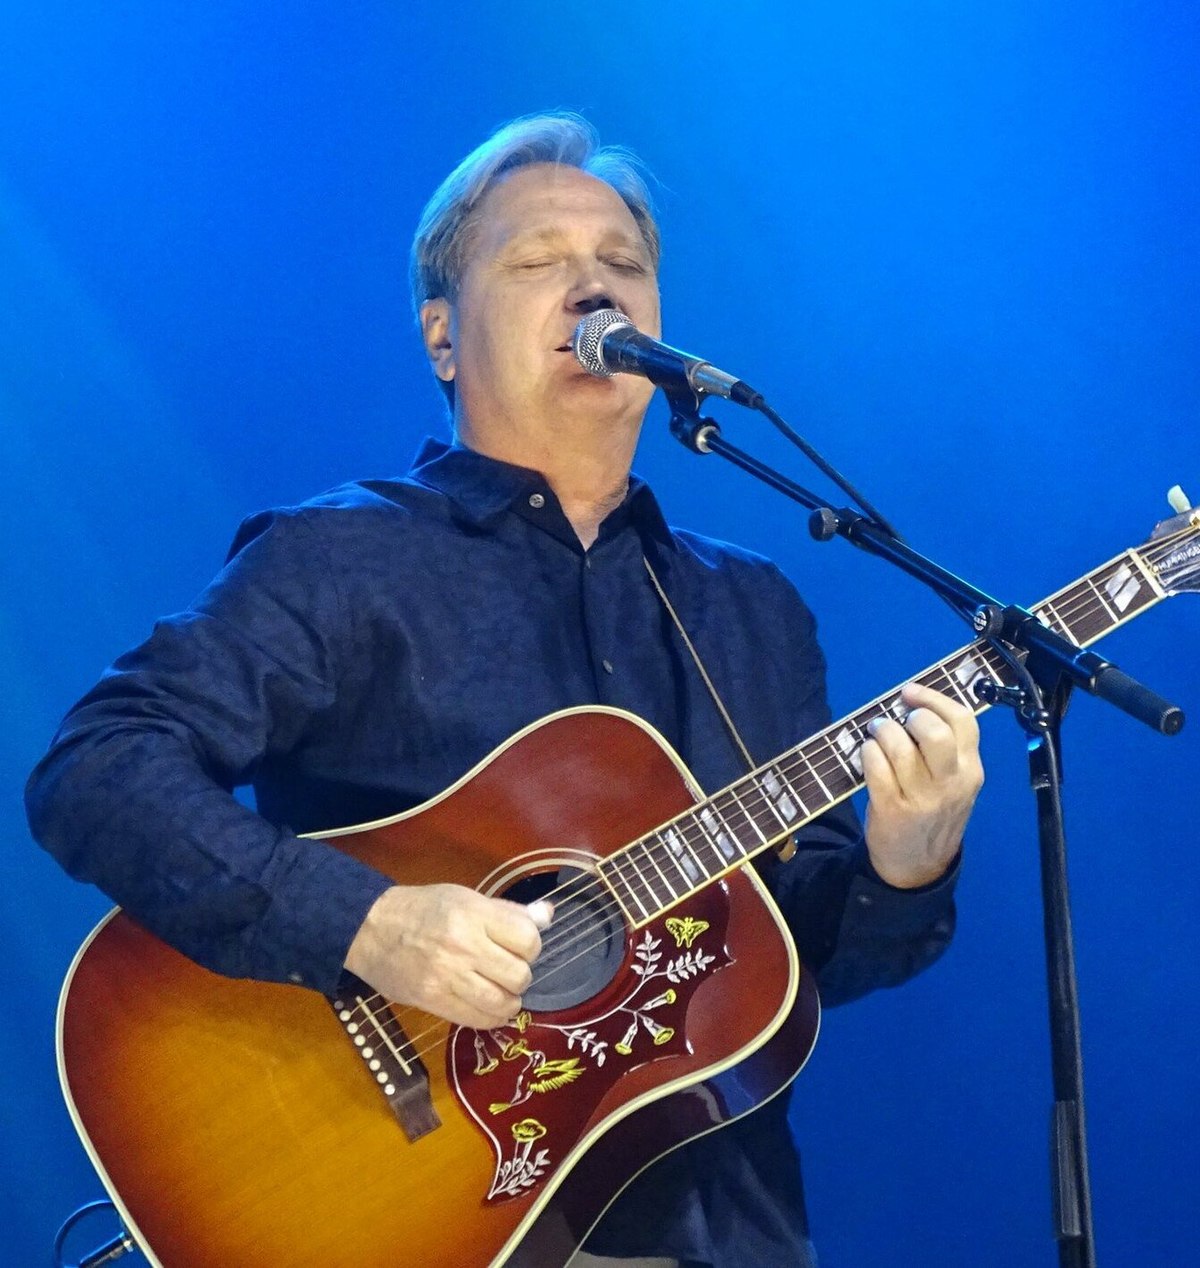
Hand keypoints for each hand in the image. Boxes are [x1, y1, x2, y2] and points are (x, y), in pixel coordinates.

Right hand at [344, 883, 552, 1028]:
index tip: (520, 947)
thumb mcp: (466, 898)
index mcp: (474, 914)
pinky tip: (491, 1008)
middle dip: (521, 976)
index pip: (528, 938)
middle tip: (508, 970)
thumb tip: (548, 915)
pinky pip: (477, 1020)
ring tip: (502, 992)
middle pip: (519, 974)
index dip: (531, 946)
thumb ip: (508, 912)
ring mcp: (448, 976)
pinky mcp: (434, 1001)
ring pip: (502, 1002)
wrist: (371, 928)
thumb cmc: (423, 909)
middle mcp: (464, 945)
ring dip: (510, 1001)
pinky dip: (492, 1018)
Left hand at [861, 681, 983, 887]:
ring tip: (876, 734)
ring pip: (899, 747)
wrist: (918, 868)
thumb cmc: (933, 815)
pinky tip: (867, 754)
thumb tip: (912, 706)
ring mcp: (922, 798)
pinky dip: (867, 752)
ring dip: (881, 732)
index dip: (934, 699)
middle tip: (896, 722)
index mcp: (970, 771)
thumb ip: (947, 752)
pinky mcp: (893, 809)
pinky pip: (876, 766)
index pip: (963, 722)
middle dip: (910, 717)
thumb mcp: (955, 785)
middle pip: (934, 732)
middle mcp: (951, 784)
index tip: (910, 692)